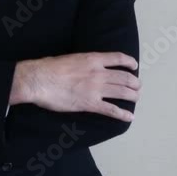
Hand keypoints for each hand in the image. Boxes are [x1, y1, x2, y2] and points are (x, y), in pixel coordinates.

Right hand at [10, 52, 139, 120]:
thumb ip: (82, 63)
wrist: (39, 79)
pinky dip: (123, 114)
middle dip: (134, 82)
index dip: (129, 62)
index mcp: (92, 59)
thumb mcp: (70, 58)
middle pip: (124, 77)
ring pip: (122, 92)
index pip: (117, 58)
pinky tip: (130, 117)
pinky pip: (111, 110)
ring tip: (136, 98)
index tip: (134, 66)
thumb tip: (85, 67)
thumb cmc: (49, 68)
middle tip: (137, 86)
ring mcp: (96, 89)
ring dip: (133, 96)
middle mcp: (98, 73)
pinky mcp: (90, 104)